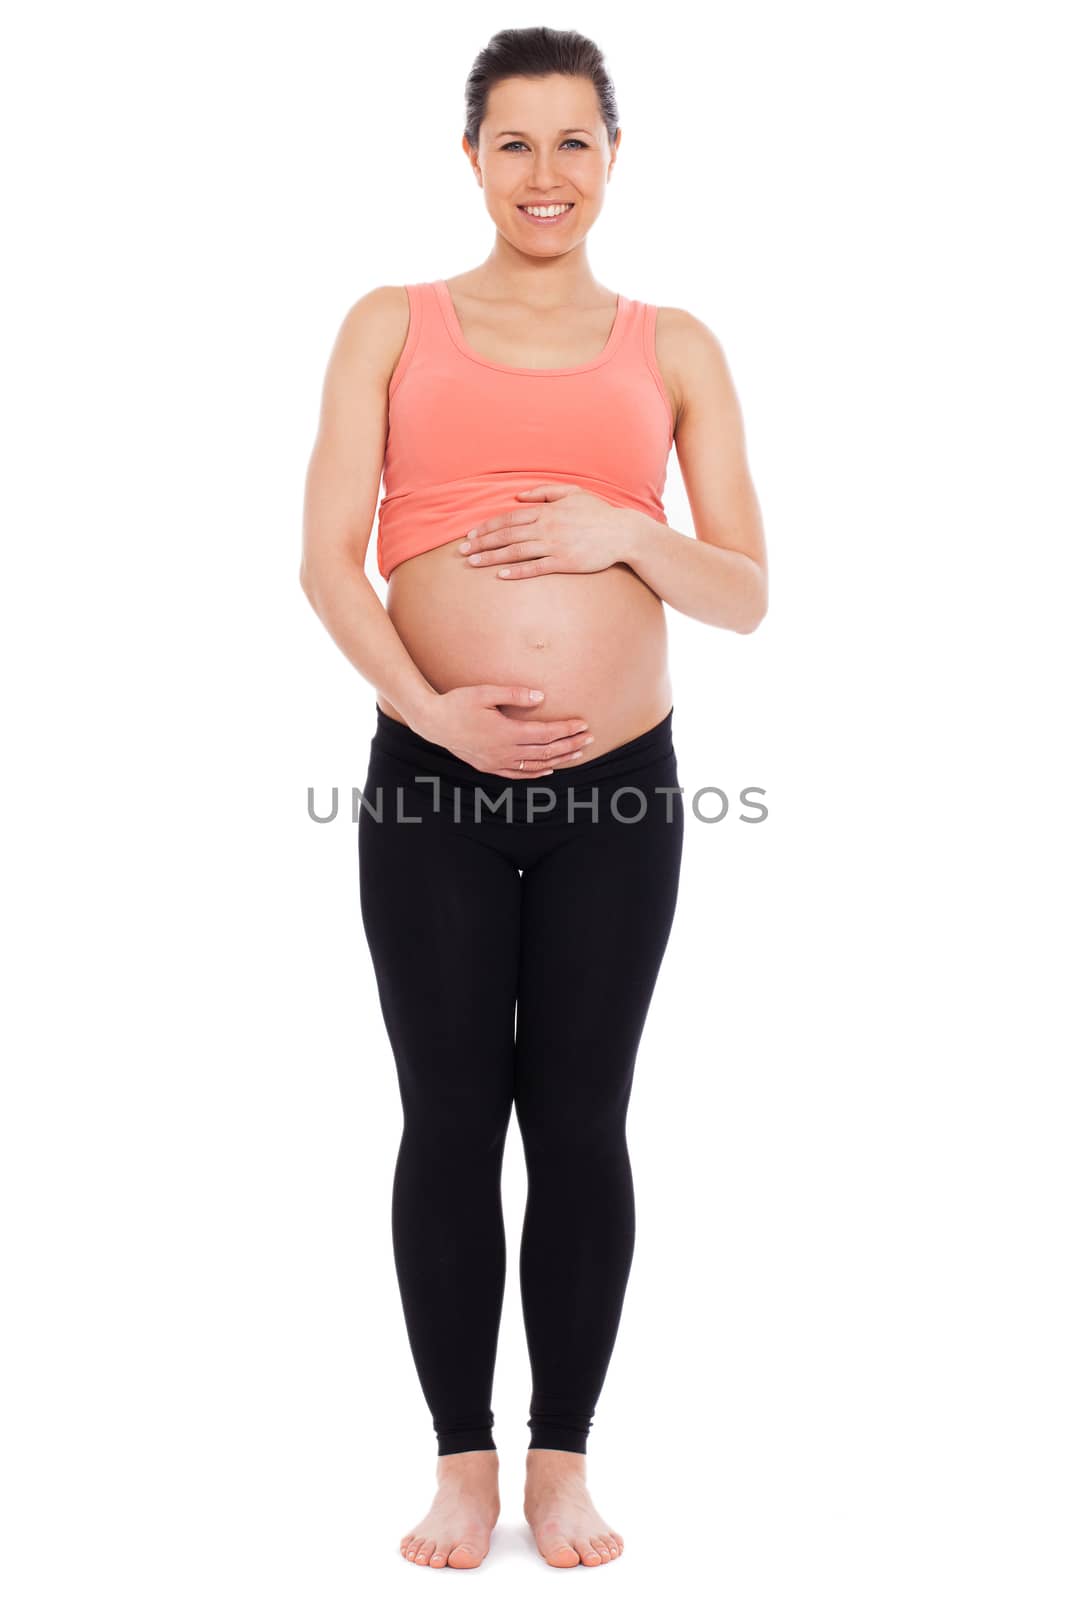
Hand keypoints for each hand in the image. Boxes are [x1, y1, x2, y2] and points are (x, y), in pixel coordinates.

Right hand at [413, 685, 594, 777]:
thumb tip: (540, 697)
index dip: (566, 730)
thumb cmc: (457, 703)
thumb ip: (514, 694)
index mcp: (506, 732)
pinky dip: (536, 773)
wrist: (432, 723)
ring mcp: (497, 762)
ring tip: (578, 753)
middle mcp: (505, 751)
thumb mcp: (484, 693)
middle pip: (546, 751)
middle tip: (589, 739)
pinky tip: (548, 770)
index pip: (545, 733)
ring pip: (535, 765)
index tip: (583, 724)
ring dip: (559, 760)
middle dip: (570, 744)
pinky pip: (518, 774)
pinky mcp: (489, 766)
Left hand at [456, 485, 636, 577]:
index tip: (471, 534)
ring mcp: (555, 545)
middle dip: (482, 543)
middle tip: (462, 551)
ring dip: (492, 557)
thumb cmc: (598, 513)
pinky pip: (536, 567)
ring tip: (473, 563)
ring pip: (516, 551)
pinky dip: (517, 571)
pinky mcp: (564, 563)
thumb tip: (519, 495)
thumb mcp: (573, 493)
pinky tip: (501, 575)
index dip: (488, 526)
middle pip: (507, 534)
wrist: (622, 533)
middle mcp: (547, 527)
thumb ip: (545, 492)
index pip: (510, 518)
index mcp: (547, 510)